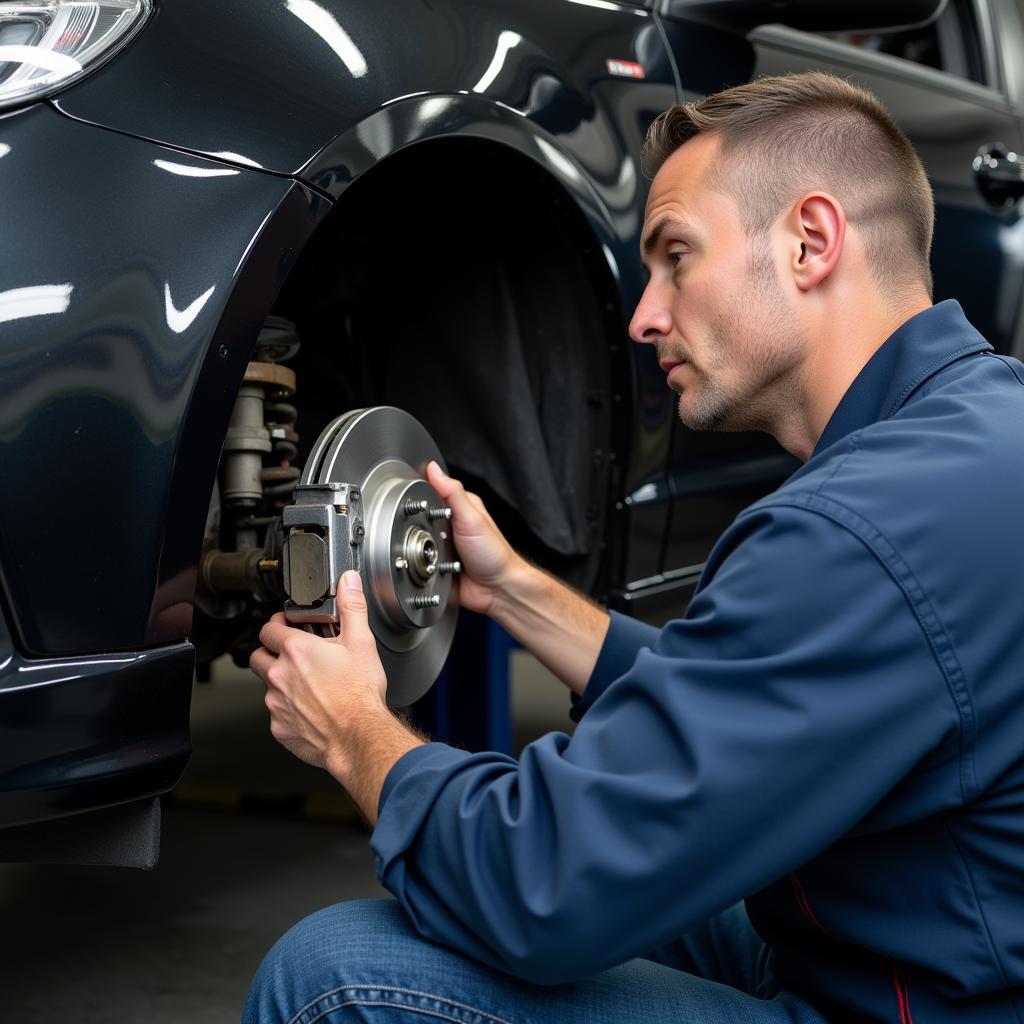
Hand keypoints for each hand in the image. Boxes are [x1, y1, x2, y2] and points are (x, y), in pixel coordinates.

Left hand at [249, 571, 387, 772]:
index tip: (285, 626)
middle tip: (292, 654)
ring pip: (267, 686)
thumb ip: (352, 607)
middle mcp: (279, 676)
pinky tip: (310, 707)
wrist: (358, 736)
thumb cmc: (359, 695)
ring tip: (307, 682)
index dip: (277, 624)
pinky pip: (277, 713)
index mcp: (296, 651)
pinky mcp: (279, 727)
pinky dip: (289, 708)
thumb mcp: (361, 643)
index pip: (268, 628)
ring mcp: (276, 703)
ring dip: (280, 681)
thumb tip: (349, 582)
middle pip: (259, 655)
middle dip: (271, 652)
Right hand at [426, 460, 519, 616]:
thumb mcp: (472, 518)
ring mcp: (441, 545)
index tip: (410, 499)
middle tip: (427, 534)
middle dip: (415, 526)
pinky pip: (418, 562)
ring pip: (415, 540)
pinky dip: (418, 565)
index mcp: (459, 507)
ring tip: (430, 553)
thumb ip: (453, 493)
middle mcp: (449, 525)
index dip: (418, 494)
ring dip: (416, 547)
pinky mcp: (434, 565)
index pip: (431, 492)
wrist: (497, 591)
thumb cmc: (493, 555)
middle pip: (419, 518)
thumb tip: (434, 469)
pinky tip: (427, 566)